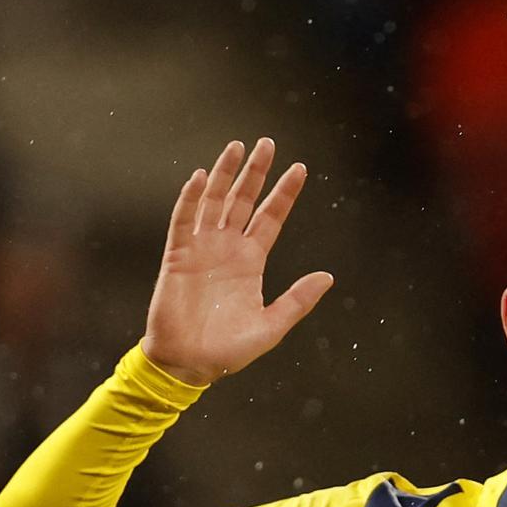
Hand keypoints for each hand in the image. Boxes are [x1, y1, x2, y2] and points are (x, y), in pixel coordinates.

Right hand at [141, 138, 333, 385]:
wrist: (189, 363)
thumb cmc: (229, 350)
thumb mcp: (272, 325)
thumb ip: (298, 300)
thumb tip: (329, 276)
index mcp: (251, 262)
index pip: (271, 218)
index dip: (284, 194)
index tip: (300, 169)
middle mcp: (227, 248)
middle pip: (243, 200)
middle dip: (256, 172)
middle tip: (267, 143)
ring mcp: (201, 248)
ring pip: (215, 202)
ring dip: (224, 174)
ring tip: (236, 146)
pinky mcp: (178, 255)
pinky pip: (183, 220)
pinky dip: (191, 198)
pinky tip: (201, 177)